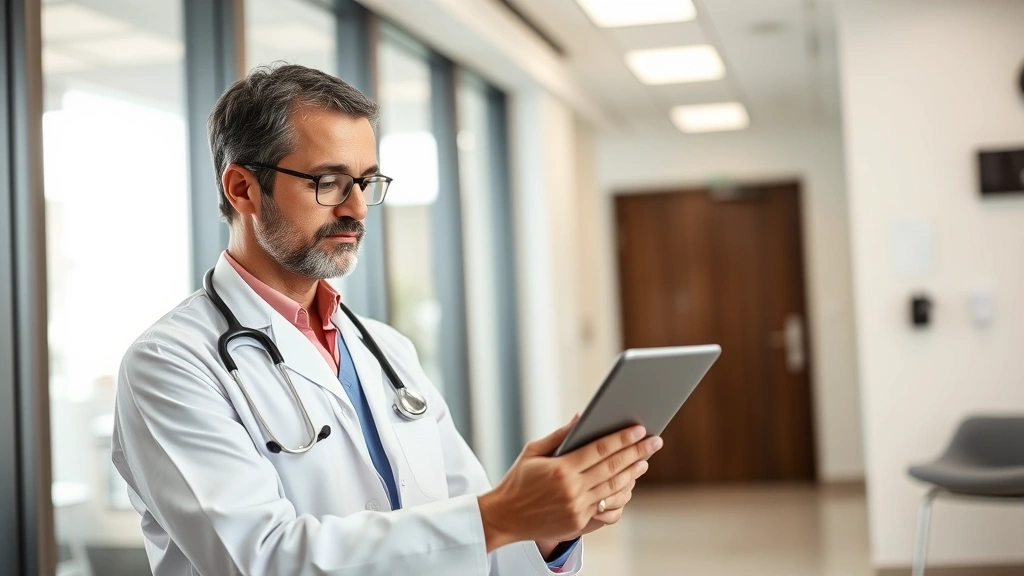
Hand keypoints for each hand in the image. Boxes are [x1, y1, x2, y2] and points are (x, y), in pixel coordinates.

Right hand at [478, 416, 662, 551]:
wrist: (504, 517)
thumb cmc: (517, 481)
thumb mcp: (533, 452)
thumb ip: (559, 435)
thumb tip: (581, 418)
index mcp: (560, 469)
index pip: (600, 449)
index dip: (623, 438)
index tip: (640, 429)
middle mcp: (572, 490)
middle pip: (614, 467)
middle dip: (638, 452)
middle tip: (655, 441)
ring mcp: (577, 509)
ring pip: (615, 489)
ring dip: (633, 474)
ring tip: (644, 461)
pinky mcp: (578, 524)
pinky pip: (608, 510)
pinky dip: (621, 497)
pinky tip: (627, 485)